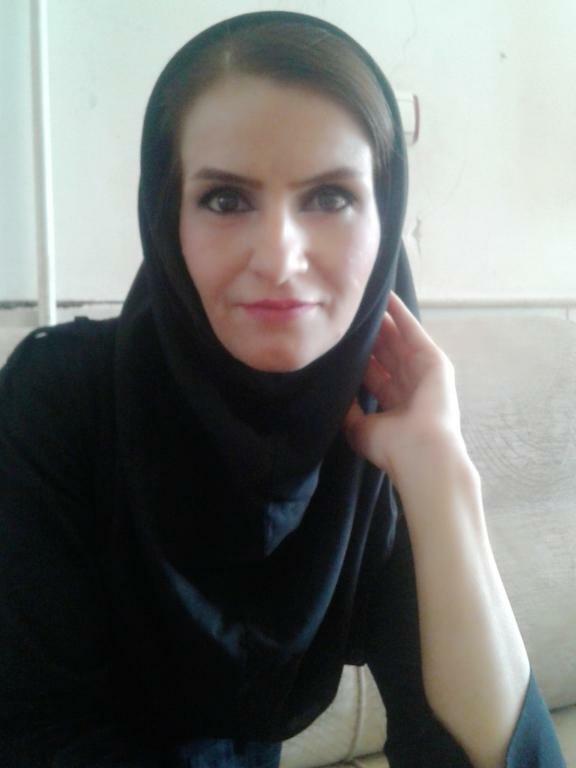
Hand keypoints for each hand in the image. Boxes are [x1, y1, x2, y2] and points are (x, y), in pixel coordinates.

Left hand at [344, 291, 466, 487]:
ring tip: (365, 296)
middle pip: (385, 352)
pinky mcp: (435, 361)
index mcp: (393, 405)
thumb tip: (335, 391)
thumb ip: (348, 408)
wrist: (420, 451)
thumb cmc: (390, 446)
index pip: (373, 373)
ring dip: (383, 318)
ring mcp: (423, 372)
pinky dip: (400, 313)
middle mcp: (409, 386)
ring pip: (398, 338)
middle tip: (350, 311)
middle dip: (369, 333)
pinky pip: (413, 331)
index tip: (340, 340)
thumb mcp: (359, 427)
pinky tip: (387, 296)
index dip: (358, 356)